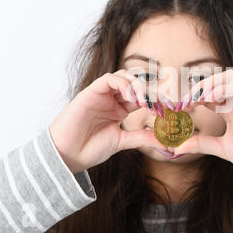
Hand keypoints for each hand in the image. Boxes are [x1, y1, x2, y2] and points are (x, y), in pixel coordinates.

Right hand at [49, 69, 165, 173]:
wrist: (66, 155)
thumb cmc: (89, 148)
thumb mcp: (122, 142)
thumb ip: (142, 138)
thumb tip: (165, 141)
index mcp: (120, 109)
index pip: (142, 97)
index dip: (155, 100)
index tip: (166, 110)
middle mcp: (112, 99)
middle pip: (135, 83)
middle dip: (149, 91)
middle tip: (158, 103)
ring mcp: (102, 94)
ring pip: (123, 76)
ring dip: (137, 85)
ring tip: (143, 101)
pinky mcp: (91, 91)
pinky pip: (109, 79)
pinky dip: (123, 84)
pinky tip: (131, 98)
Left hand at [171, 69, 232, 190]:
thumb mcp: (222, 149)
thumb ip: (202, 144)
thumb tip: (177, 147)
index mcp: (231, 109)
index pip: (209, 93)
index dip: (192, 96)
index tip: (178, 108)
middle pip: (217, 80)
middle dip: (197, 87)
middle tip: (183, 102)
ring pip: (228, 78)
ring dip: (209, 84)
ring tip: (194, 98)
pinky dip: (223, 88)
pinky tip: (210, 99)